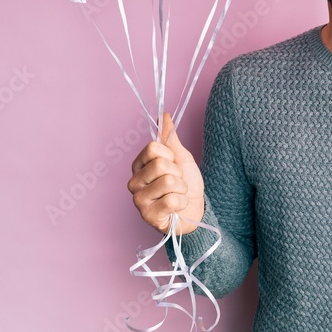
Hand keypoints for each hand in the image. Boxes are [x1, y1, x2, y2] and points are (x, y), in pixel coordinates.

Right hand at [128, 112, 204, 234]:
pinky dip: (182, 202)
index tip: (173, 164)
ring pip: (168, 182)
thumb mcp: (180, 157)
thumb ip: (170, 137)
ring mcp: (139, 200)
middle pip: (161, 164)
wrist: (196, 207)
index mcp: (139, 165)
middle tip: (177, 182)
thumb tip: (164, 114)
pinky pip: (172, 200)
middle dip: (178, 173)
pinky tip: (177, 207)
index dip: (170, 155)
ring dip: (181, 188)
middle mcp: (134, 181)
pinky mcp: (148, 216)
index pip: (153, 148)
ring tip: (177, 194)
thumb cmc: (185, 183)